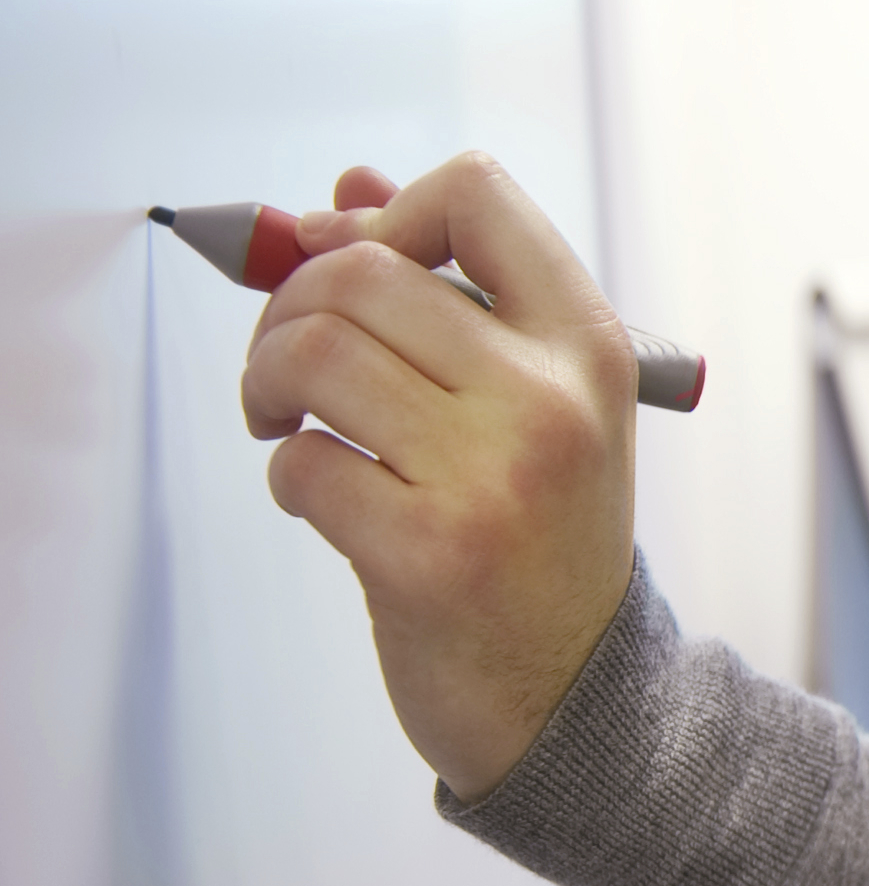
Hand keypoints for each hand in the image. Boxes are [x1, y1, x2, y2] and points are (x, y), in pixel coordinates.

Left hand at [240, 155, 636, 801]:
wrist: (574, 694)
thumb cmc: (542, 539)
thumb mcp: (536, 403)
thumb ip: (455, 292)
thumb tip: (344, 192)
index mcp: (585, 349)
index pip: (475, 196)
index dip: (388, 215)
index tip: (359, 269)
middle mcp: (549, 402)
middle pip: (359, 271)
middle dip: (288, 308)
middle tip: (289, 368)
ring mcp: (492, 480)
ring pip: (313, 353)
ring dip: (266, 381)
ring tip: (284, 421)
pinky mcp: (426, 556)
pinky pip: (300, 464)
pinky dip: (285, 474)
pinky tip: (320, 497)